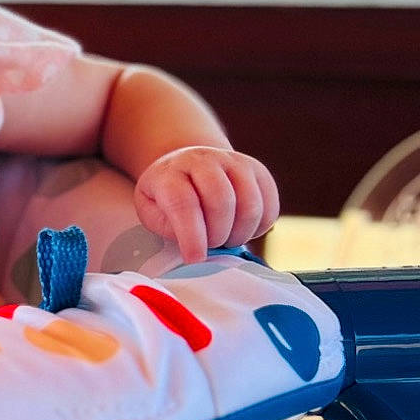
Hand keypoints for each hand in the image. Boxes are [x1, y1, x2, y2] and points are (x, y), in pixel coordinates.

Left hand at [135, 147, 279, 263]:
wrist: (189, 166)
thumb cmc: (166, 197)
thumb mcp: (150, 210)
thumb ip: (165, 226)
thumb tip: (193, 244)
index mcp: (170, 172)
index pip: (183, 202)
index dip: (191, 235)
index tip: (195, 258)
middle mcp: (204, 160)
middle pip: (221, 201)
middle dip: (217, 234)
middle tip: (210, 246)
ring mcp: (234, 162)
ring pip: (250, 205)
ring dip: (240, 233)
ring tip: (225, 240)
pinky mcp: (258, 171)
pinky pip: (269, 207)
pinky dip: (258, 228)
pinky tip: (240, 230)